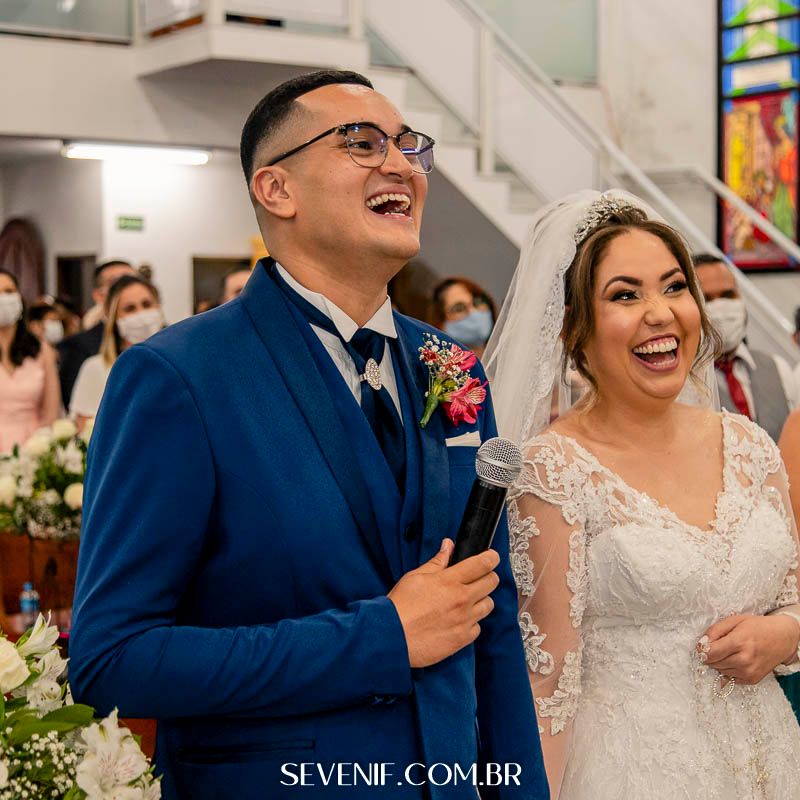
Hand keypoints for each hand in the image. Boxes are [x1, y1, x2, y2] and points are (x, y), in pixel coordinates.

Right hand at [388, 538, 499, 667]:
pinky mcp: (462, 639)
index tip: (492, 557)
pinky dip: (472, 622)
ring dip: (481, 600)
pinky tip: (459, 620)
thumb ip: (437, 561)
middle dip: (488, 576)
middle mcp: (461, 600)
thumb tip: (448, 546)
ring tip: (467, 601)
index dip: (491, 557)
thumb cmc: (400, 606)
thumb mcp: (415, 577)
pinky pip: (478, 627)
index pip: (482, 564)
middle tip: (479, 577)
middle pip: (491, 582)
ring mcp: (464, 620)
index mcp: (449, 581)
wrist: (392, 637)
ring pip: (489, 605)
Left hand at [701, 613, 799, 684]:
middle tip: (718, 645)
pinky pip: (730, 677)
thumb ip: (715, 631)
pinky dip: (728, 669)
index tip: (702, 645)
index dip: (702, 649)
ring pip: (720, 671)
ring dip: (719, 662)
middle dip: (710, 655)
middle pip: (713, 663)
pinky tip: (735, 659)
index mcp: (739, 642)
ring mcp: (749, 672)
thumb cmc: (757, 627)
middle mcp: (744, 660)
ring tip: (729, 651)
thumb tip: (702, 643)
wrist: (782, 638)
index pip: (710, 653)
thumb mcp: (734, 620)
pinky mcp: (752, 679)